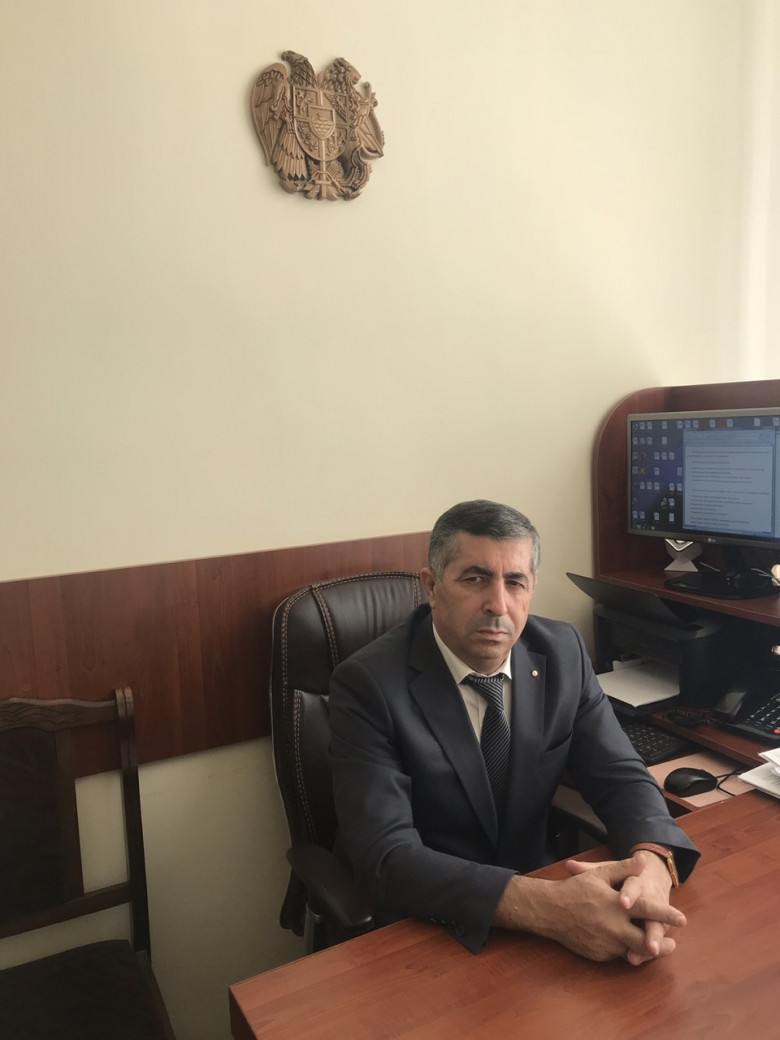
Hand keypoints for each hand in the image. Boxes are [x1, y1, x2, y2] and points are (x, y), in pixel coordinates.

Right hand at [494, 855, 685, 964]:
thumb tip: (643, 861)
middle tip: (672, 943)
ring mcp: (606, 943)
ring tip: (653, 946)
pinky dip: (624, 950)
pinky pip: (617, 954)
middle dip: (661, 944)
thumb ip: (623, 869)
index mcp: (616, 905)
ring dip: (644, 950)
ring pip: (632, 951)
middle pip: (645, 942)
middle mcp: (613, 927)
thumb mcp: (599, 874)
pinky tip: (626, 944)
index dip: (666, 914)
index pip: (647, 910)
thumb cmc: (576, 889)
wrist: (550, 911)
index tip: (683, 919)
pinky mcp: (598, 954)